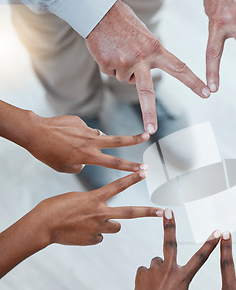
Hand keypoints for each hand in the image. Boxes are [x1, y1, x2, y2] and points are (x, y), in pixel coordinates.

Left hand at [26, 114, 149, 173]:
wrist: (34, 132)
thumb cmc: (47, 153)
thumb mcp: (64, 167)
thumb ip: (80, 164)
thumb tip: (88, 158)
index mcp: (88, 156)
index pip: (115, 163)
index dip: (131, 167)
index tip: (143, 168)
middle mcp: (91, 141)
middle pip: (119, 140)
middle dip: (135, 139)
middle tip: (147, 135)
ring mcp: (86, 129)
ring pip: (96, 136)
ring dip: (90, 141)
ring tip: (70, 143)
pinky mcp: (79, 121)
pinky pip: (83, 130)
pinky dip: (77, 134)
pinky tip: (63, 136)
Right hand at [33, 171, 162, 245]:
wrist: (42, 226)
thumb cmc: (55, 208)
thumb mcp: (76, 197)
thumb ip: (94, 201)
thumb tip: (103, 210)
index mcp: (94, 198)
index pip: (118, 186)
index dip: (132, 178)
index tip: (145, 172)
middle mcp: (100, 212)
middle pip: (130, 212)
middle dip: (149, 212)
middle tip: (164, 211)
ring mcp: (98, 228)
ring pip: (116, 226)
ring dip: (110, 224)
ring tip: (92, 222)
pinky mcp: (94, 240)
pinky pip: (101, 236)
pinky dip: (95, 234)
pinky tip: (81, 232)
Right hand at [86, 0, 210, 133]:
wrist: (98, 11)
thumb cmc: (125, 23)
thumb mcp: (145, 36)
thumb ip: (149, 57)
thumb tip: (137, 81)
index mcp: (156, 50)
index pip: (179, 68)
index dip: (193, 82)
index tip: (206, 93)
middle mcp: (142, 58)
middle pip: (147, 92)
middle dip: (149, 113)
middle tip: (152, 130)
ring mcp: (124, 62)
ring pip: (125, 79)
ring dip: (122, 68)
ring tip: (119, 49)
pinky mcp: (108, 64)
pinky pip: (111, 73)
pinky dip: (110, 64)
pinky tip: (108, 51)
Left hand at [133, 211, 219, 289]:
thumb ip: (177, 283)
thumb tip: (168, 277)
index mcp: (184, 277)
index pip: (201, 257)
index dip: (210, 244)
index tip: (217, 232)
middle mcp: (170, 269)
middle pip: (170, 242)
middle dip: (170, 225)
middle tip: (168, 211)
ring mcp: (155, 269)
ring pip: (156, 263)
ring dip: (156, 270)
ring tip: (154, 287)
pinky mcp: (142, 272)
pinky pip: (145, 271)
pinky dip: (146, 278)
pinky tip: (145, 289)